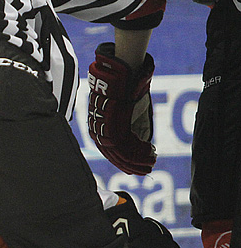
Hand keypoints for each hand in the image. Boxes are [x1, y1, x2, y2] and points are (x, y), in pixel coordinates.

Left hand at [87, 43, 156, 174]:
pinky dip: (140, 153)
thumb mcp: (127, 114)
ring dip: (138, 161)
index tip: (135, 168)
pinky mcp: (115, 126)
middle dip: (131, 165)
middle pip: (114, 157)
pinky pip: (127, 146)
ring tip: (150, 164)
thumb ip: (131, 130)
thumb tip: (141, 147)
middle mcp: (98, 132)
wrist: (122, 77)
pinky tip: (151, 155)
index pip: (109, 152)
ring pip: (121, 154)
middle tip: (145, 170)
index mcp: (97, 129)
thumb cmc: (124, 92)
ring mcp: (106, 130)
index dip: (123, 162)